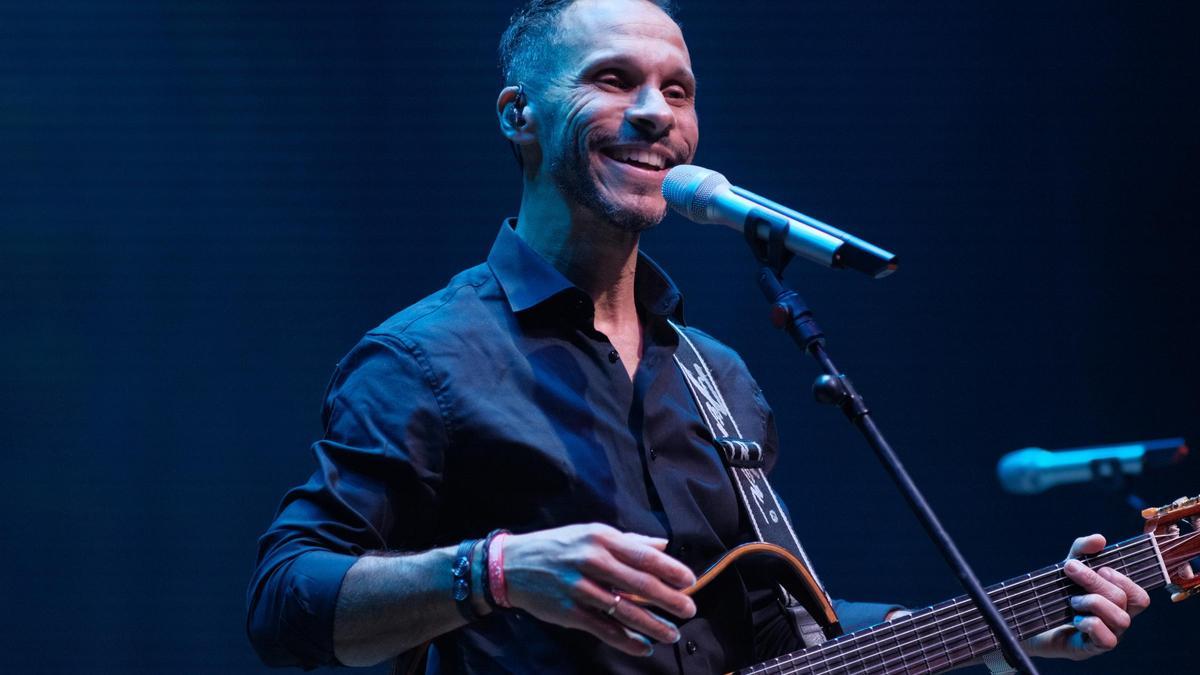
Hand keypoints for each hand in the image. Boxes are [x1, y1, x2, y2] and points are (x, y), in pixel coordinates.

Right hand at [502, 523, 696, 656]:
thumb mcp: (590, 533)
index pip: (644, 555)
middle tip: (690, 610)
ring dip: (653, 625)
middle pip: (640, 584)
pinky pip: (604, 630)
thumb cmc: (558, 547)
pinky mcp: (569, 612)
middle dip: (670, 599)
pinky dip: (627, 641)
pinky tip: (643, 646)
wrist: (511, 565)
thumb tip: (663, 545)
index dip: (671, 571)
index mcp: (600, 537)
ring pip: (625, 611)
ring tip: (672, 633)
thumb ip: (628, 541)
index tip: (690, 582)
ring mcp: (579, 588)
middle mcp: (591, 560)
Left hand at [1025, 534, 1150, 660]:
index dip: (1124, 580)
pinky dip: (1092, 624)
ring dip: (1094, 602)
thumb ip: (1081, 551)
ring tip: (1072, 600)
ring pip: (1121, 619)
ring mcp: (1106, 636)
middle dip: (1096, 581)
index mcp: (1116, 603)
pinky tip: (1076, 618)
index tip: (1100, 568)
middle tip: (1071, 571)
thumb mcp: (1068, 568)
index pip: (1139, 595)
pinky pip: (1106, 640)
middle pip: (1125, 600)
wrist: (1027, 620)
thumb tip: (1100, 539)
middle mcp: (1115, 620)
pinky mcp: (1090, 648)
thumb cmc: (1055, 595)